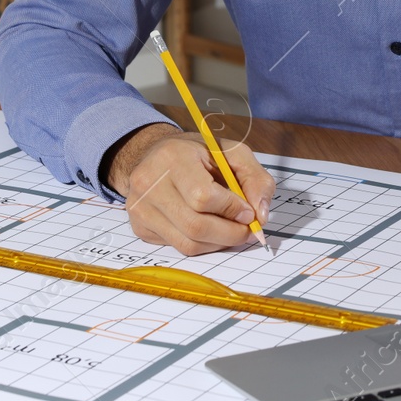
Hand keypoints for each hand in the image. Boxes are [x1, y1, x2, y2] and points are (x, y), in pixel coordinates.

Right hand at [105, 122, 275, 253]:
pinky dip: (201, 244)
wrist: (154, 155)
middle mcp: (149, 183)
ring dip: (218, 243)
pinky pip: (177, 247)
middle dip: (230, 234)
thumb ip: (255, 179)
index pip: (203, 197)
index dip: (232, 209)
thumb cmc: (196, 154)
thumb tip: (261, 215)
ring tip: (230, 229)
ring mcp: (140, 208)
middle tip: (246, 229)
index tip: (248, 212)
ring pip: (187, 244)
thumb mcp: (231, 152)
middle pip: (195, 226)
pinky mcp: (139, 227)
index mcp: (172, 158)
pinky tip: (207, 228)